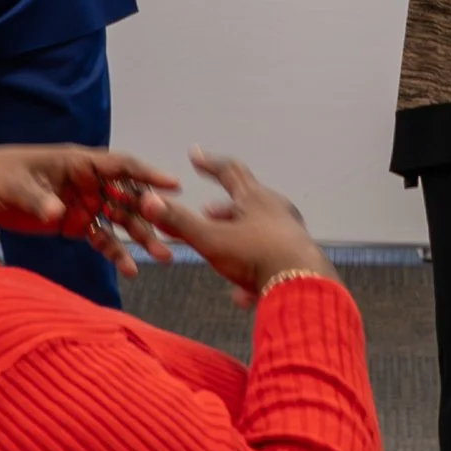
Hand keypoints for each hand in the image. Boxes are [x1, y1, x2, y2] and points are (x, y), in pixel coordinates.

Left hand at [0, 145, 180, 278]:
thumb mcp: (17, 186)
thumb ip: (39, 200)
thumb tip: (58, 213)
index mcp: (79, 162)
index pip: (120, 165)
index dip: (147, 173)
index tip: (172, 184)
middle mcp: (89, 181)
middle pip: (128, 196)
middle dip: (150, 214)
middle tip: (172, 232)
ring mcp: (84, 203)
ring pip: (120, 220)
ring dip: (140, 237)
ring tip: (161, 256)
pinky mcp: (75, 224)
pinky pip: (102, 238)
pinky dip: (116, 253)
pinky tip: (130, 270)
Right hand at [148, 150, 333, 307]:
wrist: (302, 287)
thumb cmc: (257, 257)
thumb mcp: (211, 239)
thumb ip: (179, 222)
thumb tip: (148, 201)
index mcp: (255, 198)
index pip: (229, 171)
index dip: (209, 163)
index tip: (196, 156)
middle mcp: (277, 210)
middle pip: (247, 201)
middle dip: (224, 208)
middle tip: (207, 212)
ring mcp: (290, 234)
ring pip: (259, 231)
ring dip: (238, 238)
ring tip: (223, 251)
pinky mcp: (298, 259)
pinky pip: (270, 260)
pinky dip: (252, 271)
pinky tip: (242, 294)